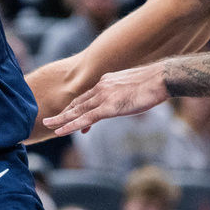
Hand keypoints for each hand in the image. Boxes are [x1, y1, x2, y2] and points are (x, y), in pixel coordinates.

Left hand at [43, 61, 168, 136]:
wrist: (162, 78)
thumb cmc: (155, 84)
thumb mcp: (134, 88)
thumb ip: (124, 95)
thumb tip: (123, 103)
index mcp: (107, 81)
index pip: (88, 97)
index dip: (78, 109)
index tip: (70, 118)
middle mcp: (101, 86)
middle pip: (78, 103)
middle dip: (63, 112)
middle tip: (50, 119)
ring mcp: (104, 96)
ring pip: (77, 111)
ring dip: (61, 119)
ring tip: (48, 124)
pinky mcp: (108, 107)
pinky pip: (85, 118)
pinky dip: (70, 125)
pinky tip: (60, 131)